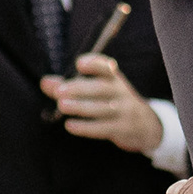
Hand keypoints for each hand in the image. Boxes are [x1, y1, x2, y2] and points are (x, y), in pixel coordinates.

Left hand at [47, 53, 163, 154]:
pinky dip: (86, 127)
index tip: (79, 64)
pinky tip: (70, 125)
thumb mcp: (99, 91)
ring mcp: (124, 111)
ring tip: (62, 106)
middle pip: (101, 88)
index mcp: (115, 79)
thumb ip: (71, 85)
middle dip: (79, 88)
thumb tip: (45, 82)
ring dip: (80, 107)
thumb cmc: (115, 104)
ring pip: (102, 108)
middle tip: (59, 91)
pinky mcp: (123, 129)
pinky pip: (103, 128)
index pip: (106, 68)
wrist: (147, 126)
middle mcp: (122, 93)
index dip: (95, 64)